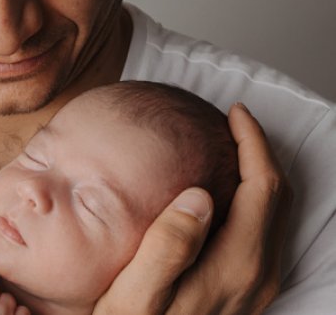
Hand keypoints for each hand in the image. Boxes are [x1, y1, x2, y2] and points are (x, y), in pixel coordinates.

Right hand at [93, 103, 292, 313]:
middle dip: (261, 152)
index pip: (262, 189)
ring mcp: (255, 286)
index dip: (253, 145)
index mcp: (234, 266)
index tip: (234, 114)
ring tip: (229, 149)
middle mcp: (255, 275)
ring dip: (260, 175)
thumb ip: (168, 247)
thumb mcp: (134, 296)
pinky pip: (264, 233)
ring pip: (274, 216)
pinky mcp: (246, 292)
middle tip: (232, 123)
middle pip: (277, 198)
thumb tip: (200, 195)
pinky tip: (223, 194)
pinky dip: (254, 201)